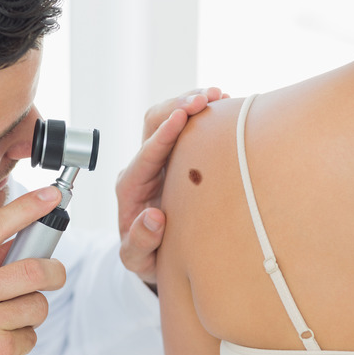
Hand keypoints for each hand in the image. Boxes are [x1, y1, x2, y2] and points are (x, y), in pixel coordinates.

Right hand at [0, 187, 66, 354]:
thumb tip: (17, 241)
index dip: (26, 208)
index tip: (49, 198)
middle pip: (33, 269)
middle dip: (53, 271)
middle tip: (53, 274)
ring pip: (37, 304)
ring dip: (31, 311)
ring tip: (4, 320)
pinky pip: (31, 335)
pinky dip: (21, 338)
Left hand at [116, 88, 227, 286]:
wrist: (153, 255)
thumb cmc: (144, 256)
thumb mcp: (137, 259)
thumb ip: (140, 242)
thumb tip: (153, 217)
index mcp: (130, 187)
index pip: (146, 154)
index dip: (164, 134)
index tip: (181, 116)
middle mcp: (142, 167)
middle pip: (153, 124)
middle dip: (178, 106)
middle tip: (206, 98)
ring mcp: (158, 159)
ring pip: (167, 118)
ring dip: (189, 103)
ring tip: (218, 95)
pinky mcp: (174, 157)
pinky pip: (185, 127)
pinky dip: (202, 114)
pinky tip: (222, 106)